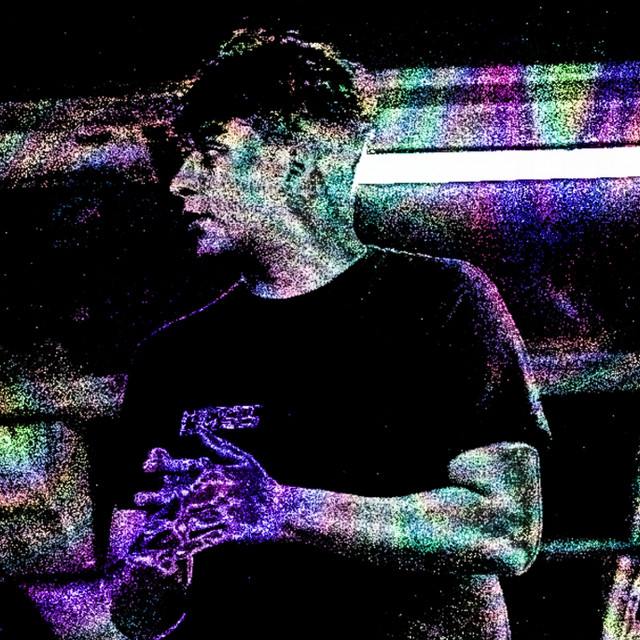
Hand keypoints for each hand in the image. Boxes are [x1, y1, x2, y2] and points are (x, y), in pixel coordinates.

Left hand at [130, 437, 282, 573]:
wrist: (281, 509)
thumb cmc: (260, 482)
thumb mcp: (243, 459)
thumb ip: (219, 446)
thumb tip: (199, 431)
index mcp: (220, 472)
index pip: (188, 466)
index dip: (167, 466)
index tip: (146, 465)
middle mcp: (219, 491)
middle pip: (183, 494)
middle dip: (158, 496)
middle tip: (138, 498)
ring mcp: (225, 512)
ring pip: (191, 518)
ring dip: (168, 523)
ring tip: (146, 527)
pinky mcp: (231, 532)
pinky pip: (207, 540)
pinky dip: (190, 547)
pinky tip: (173, 553)